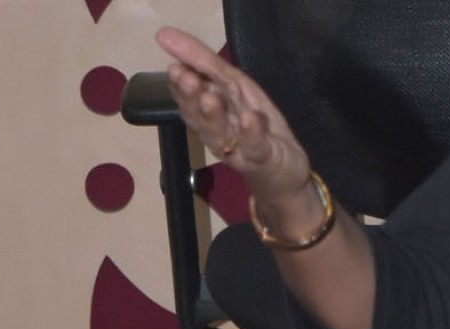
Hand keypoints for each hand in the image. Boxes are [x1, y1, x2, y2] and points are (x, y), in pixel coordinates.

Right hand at [155, 27, 311, 202]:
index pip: (188, 97)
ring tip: (210, 96)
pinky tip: (250, 118)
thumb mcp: (234, 87)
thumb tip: (166, 34)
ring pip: (220, 134)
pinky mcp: (262, 159)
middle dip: (189, 96)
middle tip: (183, 76)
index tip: (173, 65)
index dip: (179, 83)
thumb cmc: (254, 127)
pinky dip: (251, 133)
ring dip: (213, 115)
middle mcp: (216, 132)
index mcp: (207, 113)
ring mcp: (238, 148)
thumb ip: (205, 64)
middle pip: (198, 116)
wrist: (284, 173)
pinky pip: (255, 146)